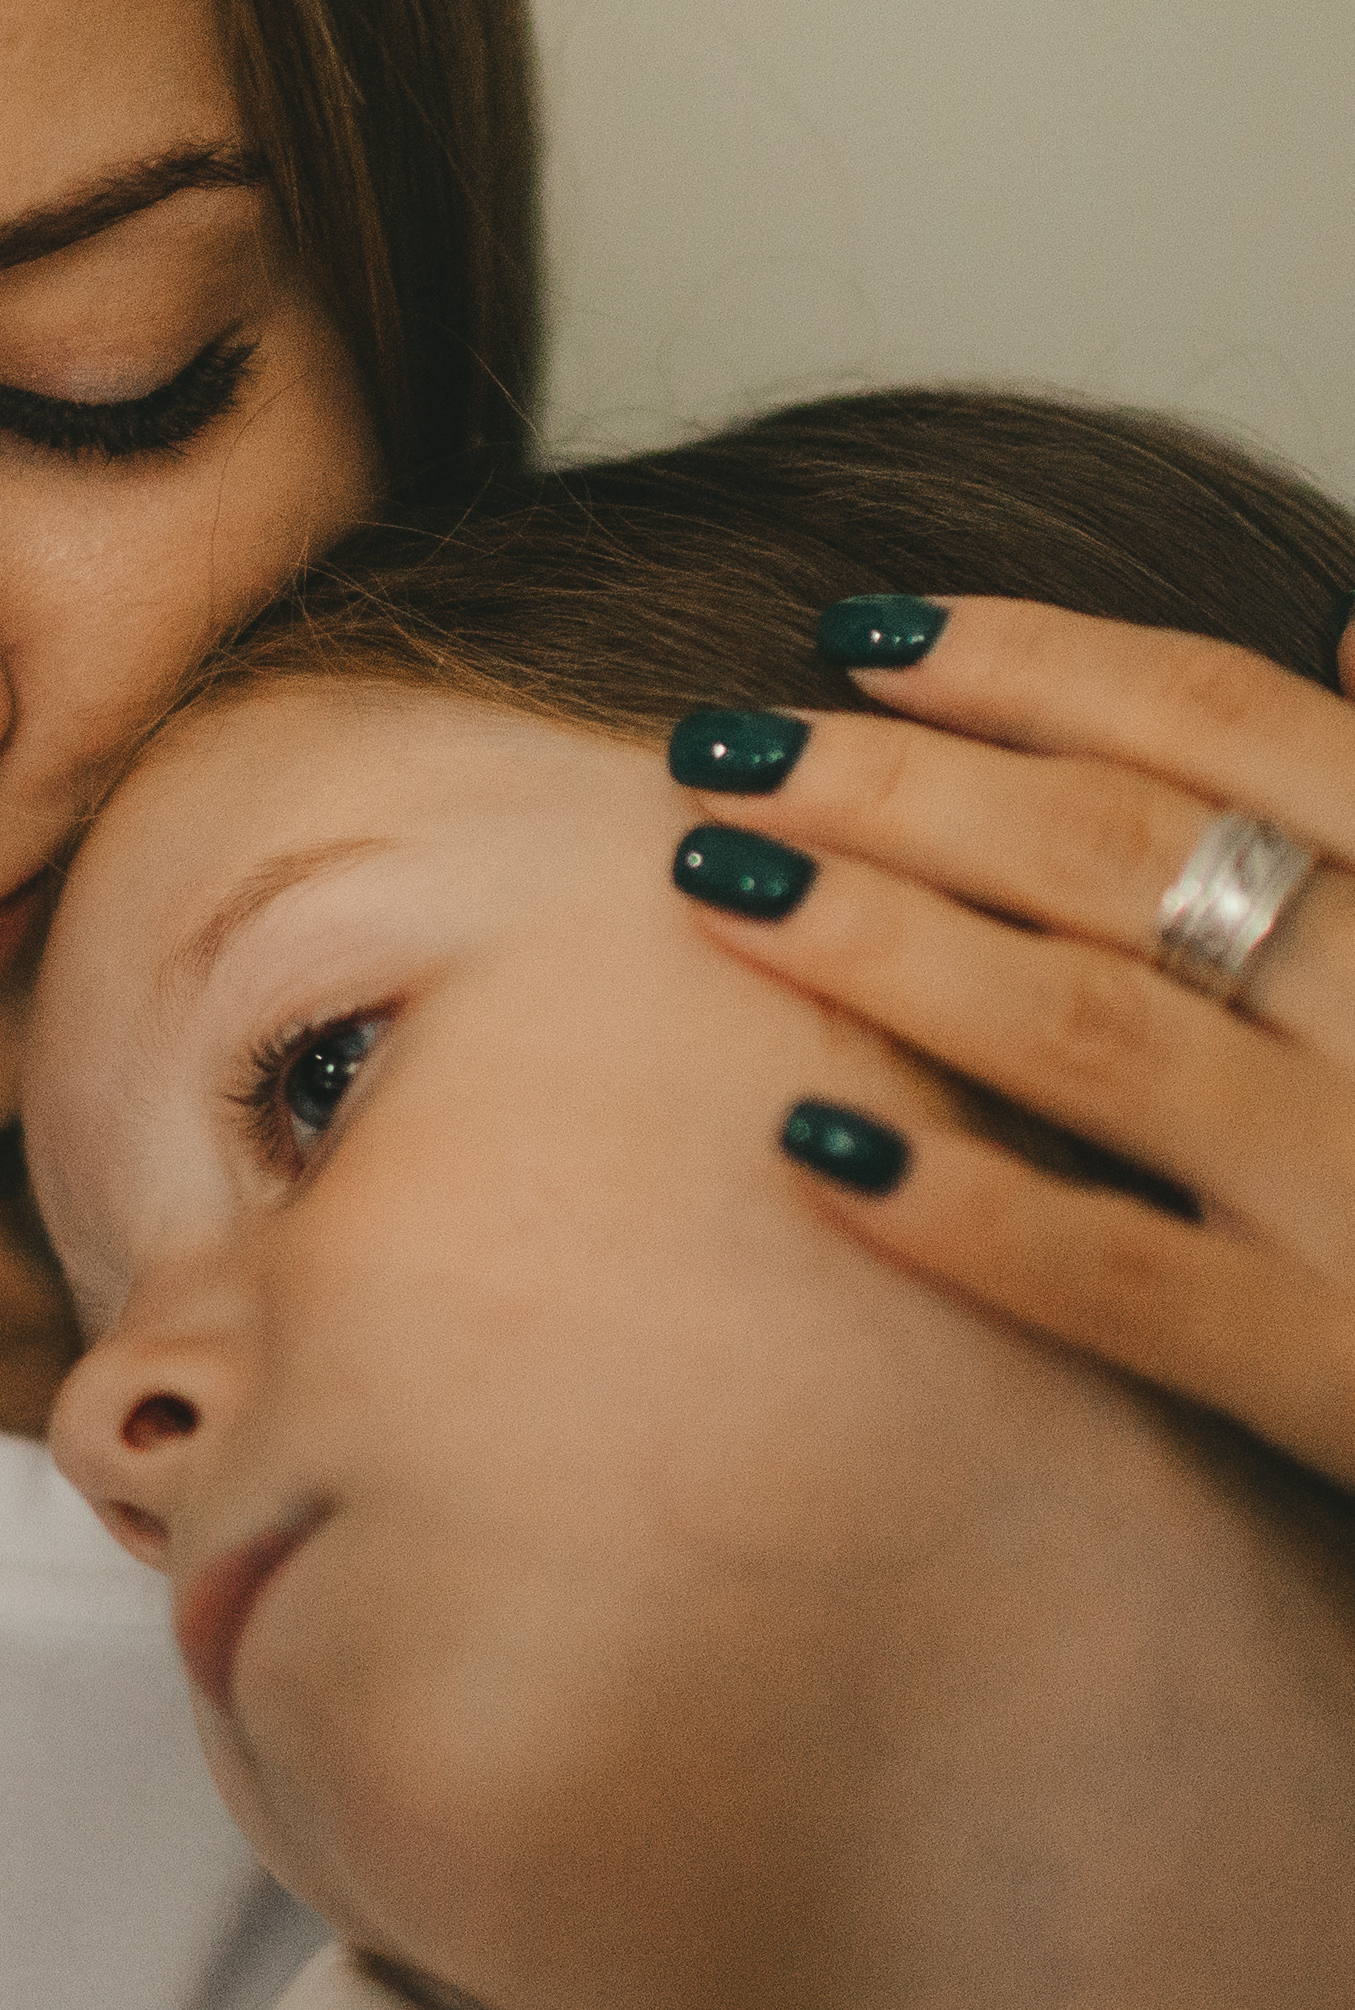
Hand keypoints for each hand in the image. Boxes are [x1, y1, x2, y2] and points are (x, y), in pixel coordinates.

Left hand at [668, 598, 1354, 1487]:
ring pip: (1092, 1031)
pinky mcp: (1342, 1379)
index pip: (1227, 719)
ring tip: (717, 880)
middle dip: (898, 778)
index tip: (861, 630)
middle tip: (722, 740)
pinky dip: (963, 1209)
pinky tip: (808, 1151)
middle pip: (1120, 846)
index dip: (1029, 657)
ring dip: (884, 943)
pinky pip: (1120, 1282)